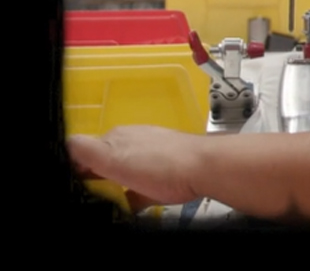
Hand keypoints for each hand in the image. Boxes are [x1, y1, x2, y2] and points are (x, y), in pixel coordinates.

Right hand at [68, 127, 203, 210]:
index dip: (73, 169)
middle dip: (91, 182)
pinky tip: (126, 210)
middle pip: (102, 166)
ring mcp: (149, 163)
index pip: (84, 151)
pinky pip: (139, 193)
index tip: (69, 185)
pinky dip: (130, 202)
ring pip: (120, 179)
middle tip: (85, 197)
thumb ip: (86, 150)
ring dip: (111, 191)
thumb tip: (63, 145)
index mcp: (116, 139)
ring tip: (104, 204)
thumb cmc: (159, 163)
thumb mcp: (113, 156)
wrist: (205, 170)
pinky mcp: (162, 183)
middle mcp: (132, 147)